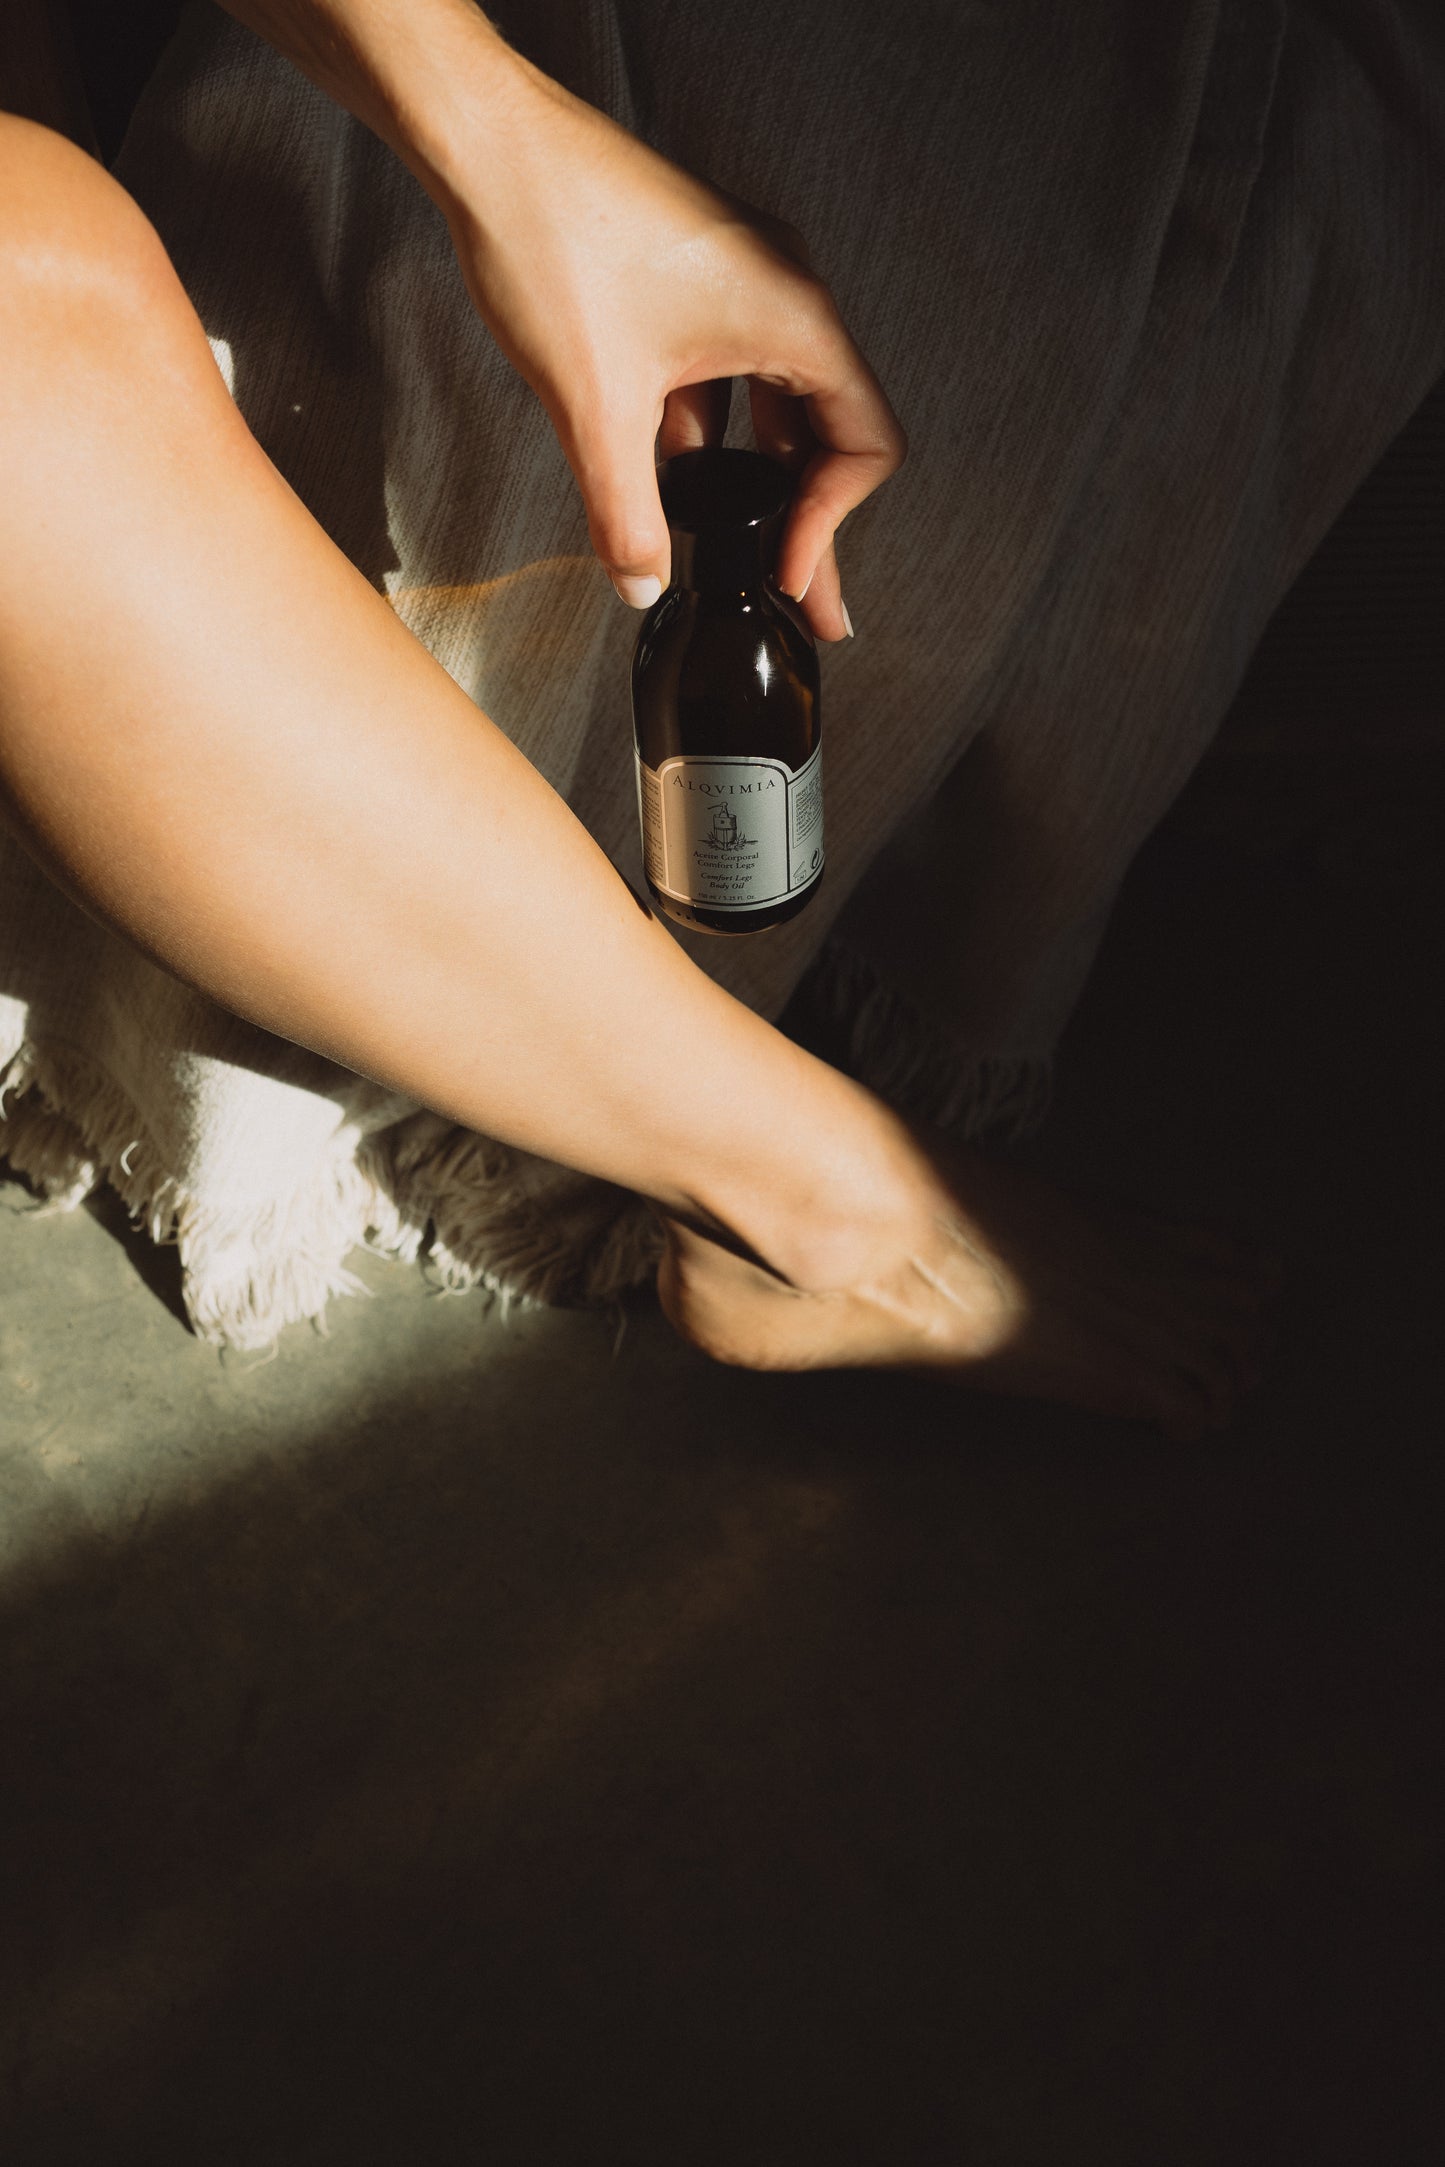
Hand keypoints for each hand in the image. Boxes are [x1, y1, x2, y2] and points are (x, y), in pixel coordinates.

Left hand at [440, 40, 905, 639]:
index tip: (780, 568)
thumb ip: (627, 516)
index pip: (866, 443)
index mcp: (792, 315)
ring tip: (736, 541)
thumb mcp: (595, 408)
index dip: (830, 522)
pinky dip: (714, 431)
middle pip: (829, 430)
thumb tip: (642, 583)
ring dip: (758, 475)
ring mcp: (744, 280)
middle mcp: (784, 290)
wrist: (488, 145)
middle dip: (805, 515)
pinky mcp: (700, 279)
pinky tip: (671, 474)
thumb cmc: (550, 235)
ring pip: (778, 404)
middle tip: (789, 585)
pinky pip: (734, 373)